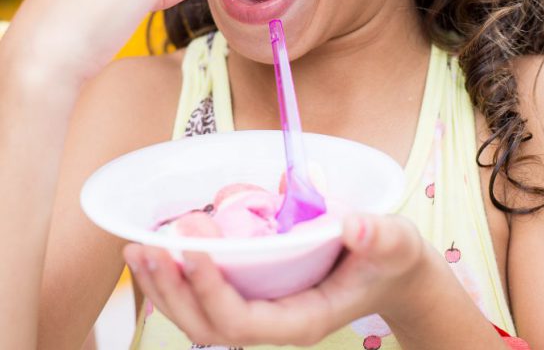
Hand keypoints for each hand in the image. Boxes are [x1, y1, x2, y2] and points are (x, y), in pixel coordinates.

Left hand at [124, 213, 425, 346]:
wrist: (391, 274)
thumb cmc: (391, 257)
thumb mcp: (395, 242)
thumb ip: (379, 236)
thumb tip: (354, 227)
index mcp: (304, 318)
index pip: (243, 322)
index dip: (211, 290)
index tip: (192, 247)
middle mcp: (275, 323)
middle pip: (209, 328)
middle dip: (175, 290)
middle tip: (150, 245)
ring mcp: (261, 312)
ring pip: (199, 320)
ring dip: (164, 287)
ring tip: (137, 249)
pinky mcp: (254, 294)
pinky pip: (205, 299)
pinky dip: (176, 278)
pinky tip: (156, 249)